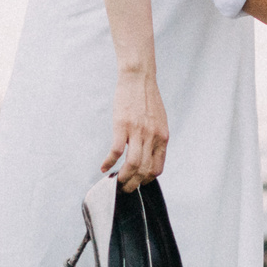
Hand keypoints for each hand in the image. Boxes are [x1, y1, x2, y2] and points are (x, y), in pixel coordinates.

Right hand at [101, 67, 168, 191]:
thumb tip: (149, 154)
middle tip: (124, 188)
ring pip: (132, 165)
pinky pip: (116, 151)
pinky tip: (104, 167)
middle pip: (144, 170)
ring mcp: (138, 132)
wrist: (139, 78)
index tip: (138, 183)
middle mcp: (152, 137)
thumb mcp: (159, 121)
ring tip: (116, 182)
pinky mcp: (122, 126)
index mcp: (162, 137)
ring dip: (123, 178)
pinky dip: (109, 162)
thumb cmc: (147, 98)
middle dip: (133, 184)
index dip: (146, 180)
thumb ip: (156, 138)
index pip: (157, 168)